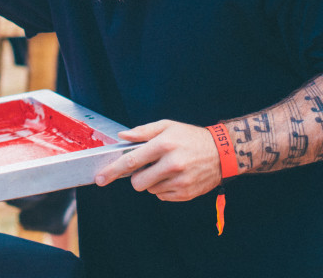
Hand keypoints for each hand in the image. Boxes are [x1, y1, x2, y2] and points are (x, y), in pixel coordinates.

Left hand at [94, 120, 222, 201]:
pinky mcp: (186, 193)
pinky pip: (162, 196)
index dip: (113, 170)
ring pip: (150, 190)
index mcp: (164, 145)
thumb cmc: (191, 137)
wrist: (222, 153)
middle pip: (137, 182)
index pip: (132, 161)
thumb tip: (122, 136)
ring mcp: (180, 181)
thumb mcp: (168, 126)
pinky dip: (164, 188)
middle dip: (136, 177)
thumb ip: (143, 131)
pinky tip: (175, 177)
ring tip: (167, 169)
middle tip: (147, 168)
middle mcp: (172, 164)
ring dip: (152, 181)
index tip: (100, 178)